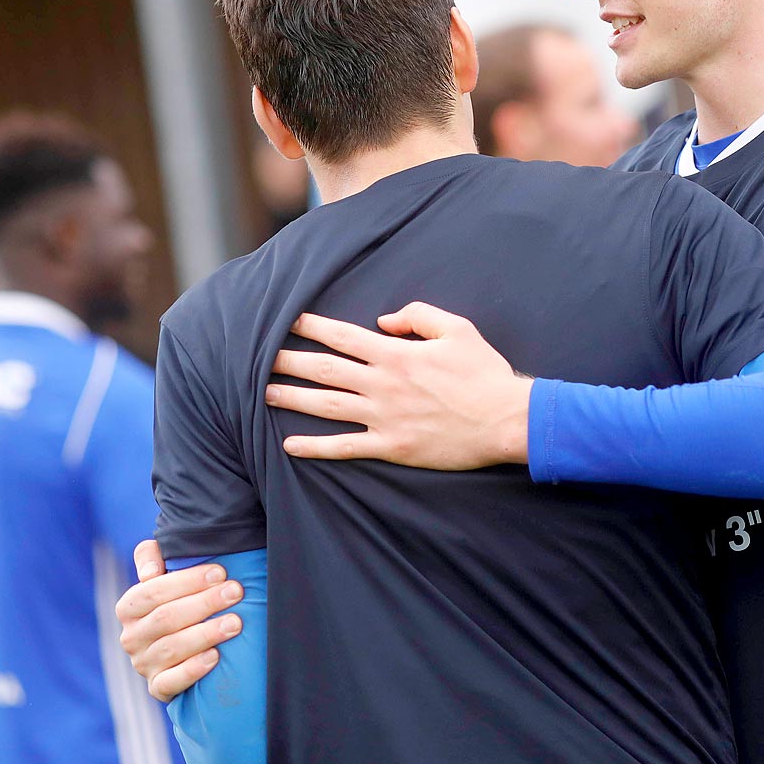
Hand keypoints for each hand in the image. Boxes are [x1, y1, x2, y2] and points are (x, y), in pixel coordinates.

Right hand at [115, 540, 241, 702]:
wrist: (182, 651)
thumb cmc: (179, 601)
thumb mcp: (164, 575)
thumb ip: (152, 556)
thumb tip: (150, 572)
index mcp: (129, 608)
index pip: (152, 591)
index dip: (187, 581)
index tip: (220, 572)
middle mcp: (131, 637)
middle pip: (166, 618)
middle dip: (204, 603)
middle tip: (236, 592)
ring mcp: (143, 664)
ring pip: (171, 648)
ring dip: (205, 633)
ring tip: (235, 623)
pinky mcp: (158, 688)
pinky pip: (171, 682)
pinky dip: (193, 669)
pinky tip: (215, 657)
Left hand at [264, 303, 532, 467]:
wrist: (506, 421)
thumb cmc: (485, 374)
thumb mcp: (458, 330)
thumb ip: (418, 316)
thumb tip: (384, 321)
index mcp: (397, 354)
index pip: (342, 336)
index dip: (311, 326)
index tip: (286, 319)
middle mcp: (383, 385)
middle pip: (324, 370)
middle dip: (288, 361)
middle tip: (257, 356)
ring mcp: (384, 418)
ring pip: (326, 406)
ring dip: (292, 399)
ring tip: (263, 393)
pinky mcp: (391, 447)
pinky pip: (345, 448)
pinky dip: (315, 447)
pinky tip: (290, 446)